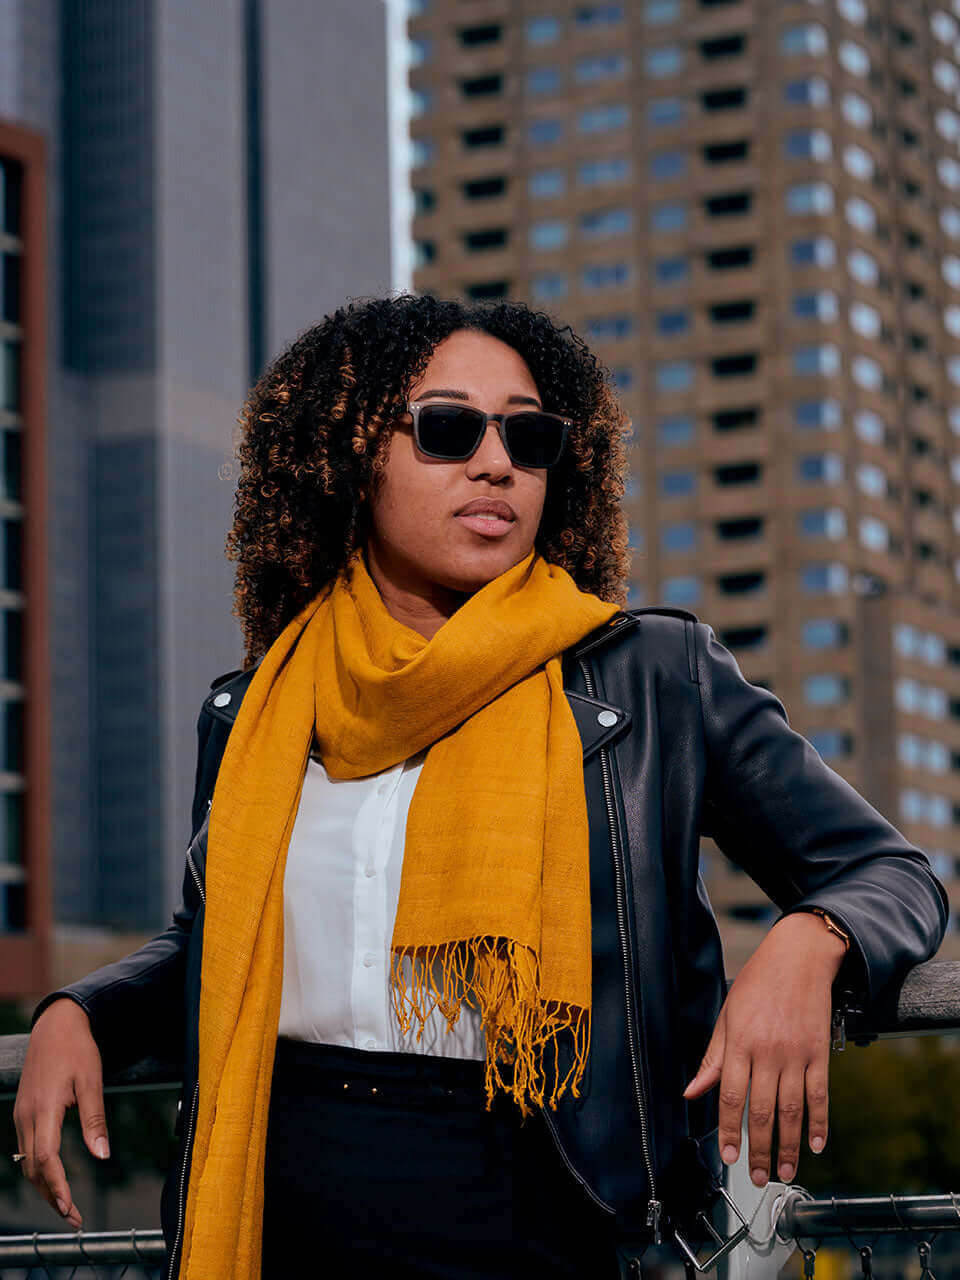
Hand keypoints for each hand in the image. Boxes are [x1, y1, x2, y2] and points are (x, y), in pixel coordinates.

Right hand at [13, 998, 110, 1228]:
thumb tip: (103, 1156)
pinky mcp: (24, 1113)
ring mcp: (22, 1115)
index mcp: (45, 1109)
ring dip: (44, 1186)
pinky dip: (38, 1169)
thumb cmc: (77, 1049)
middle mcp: (27, 1116)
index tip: (71, 1208)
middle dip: (52, 1196)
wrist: (55, 1025)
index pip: (46, 1160)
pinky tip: (52, 1178)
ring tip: (66, 1205)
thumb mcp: (92, 1080)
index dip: (57, 1187)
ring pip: (27, 1162)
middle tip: (74, 1218)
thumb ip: (96, 1120)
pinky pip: (26, 1149)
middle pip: (33, 1168)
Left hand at [682, 912, 846, 1186]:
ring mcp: (796, 1054)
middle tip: (759, 1177)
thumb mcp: (727, 1014)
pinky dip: (819, 1122)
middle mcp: (767, 1051)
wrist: (799, 956)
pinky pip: (820, 1094)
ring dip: (788, 1145)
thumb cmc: (758, 983)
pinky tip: (814, 1144)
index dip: (729, 1130)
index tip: (729, 1156)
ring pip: (792, 1110)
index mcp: (739, 1042)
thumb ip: (713, 1057)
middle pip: (762, 1110)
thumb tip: (692, 1091)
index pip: (730, 1096)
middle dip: (760, 1149)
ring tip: (785, 1171)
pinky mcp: (819, 1053)